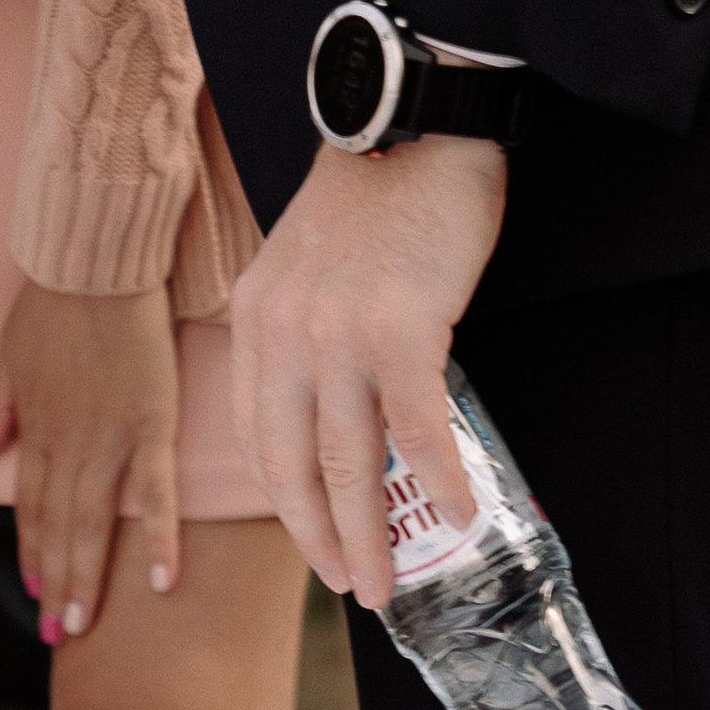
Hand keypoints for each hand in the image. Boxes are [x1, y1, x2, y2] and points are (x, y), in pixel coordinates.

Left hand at [0, 281, 180, 640]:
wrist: (91, 259)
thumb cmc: (52, 299)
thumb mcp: (6, 354)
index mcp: (34, 429)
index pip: (30, 505)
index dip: (32, 551)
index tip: (34, 589)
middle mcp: (67, 445)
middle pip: (58, 528)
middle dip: (56, 584)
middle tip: (58, 634)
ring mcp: (109, 439)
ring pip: (92, 523)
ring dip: (86, 577)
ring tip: (82, 624)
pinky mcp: (150, 424)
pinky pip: (154, 492)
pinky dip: (158, 537)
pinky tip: (163, 580)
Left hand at [230, 134, 507, 603]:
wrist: (411, 122)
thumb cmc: (372, 199)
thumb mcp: (302, 270)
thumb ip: (300, 337)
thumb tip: (334, 413)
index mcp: (253, 324)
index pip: (258, 438)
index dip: (286, 503)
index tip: (311, 542)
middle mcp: (282, 336)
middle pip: (294, 466)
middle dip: (321, 540)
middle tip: (351, 586)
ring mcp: (337, 335)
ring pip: (349, 461)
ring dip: (372, 531)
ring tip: (391, 578)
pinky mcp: (400, 327)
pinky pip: (416, 427)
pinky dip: (436, 479)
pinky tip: (457, 513)